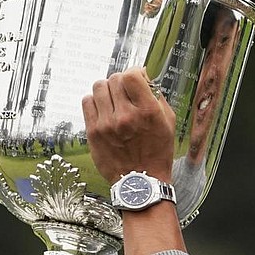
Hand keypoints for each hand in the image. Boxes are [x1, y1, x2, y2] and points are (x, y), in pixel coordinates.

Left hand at [82, 67, 175, 183]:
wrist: (140, 183)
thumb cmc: (157, 153)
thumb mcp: (168, 123)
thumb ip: (157, 98)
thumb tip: (144, 78)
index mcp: (147, 112)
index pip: (131, 75)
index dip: (133, 72)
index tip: (136, 78)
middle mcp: (126, 116)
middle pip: (114, 79)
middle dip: (121, 82)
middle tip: (125, 92)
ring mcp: (107, 124)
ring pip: (98, 87)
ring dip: (107, 90)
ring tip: (113, 100)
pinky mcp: (93, 132)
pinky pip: (87, 102)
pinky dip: (94, 101)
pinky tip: (103, 110)